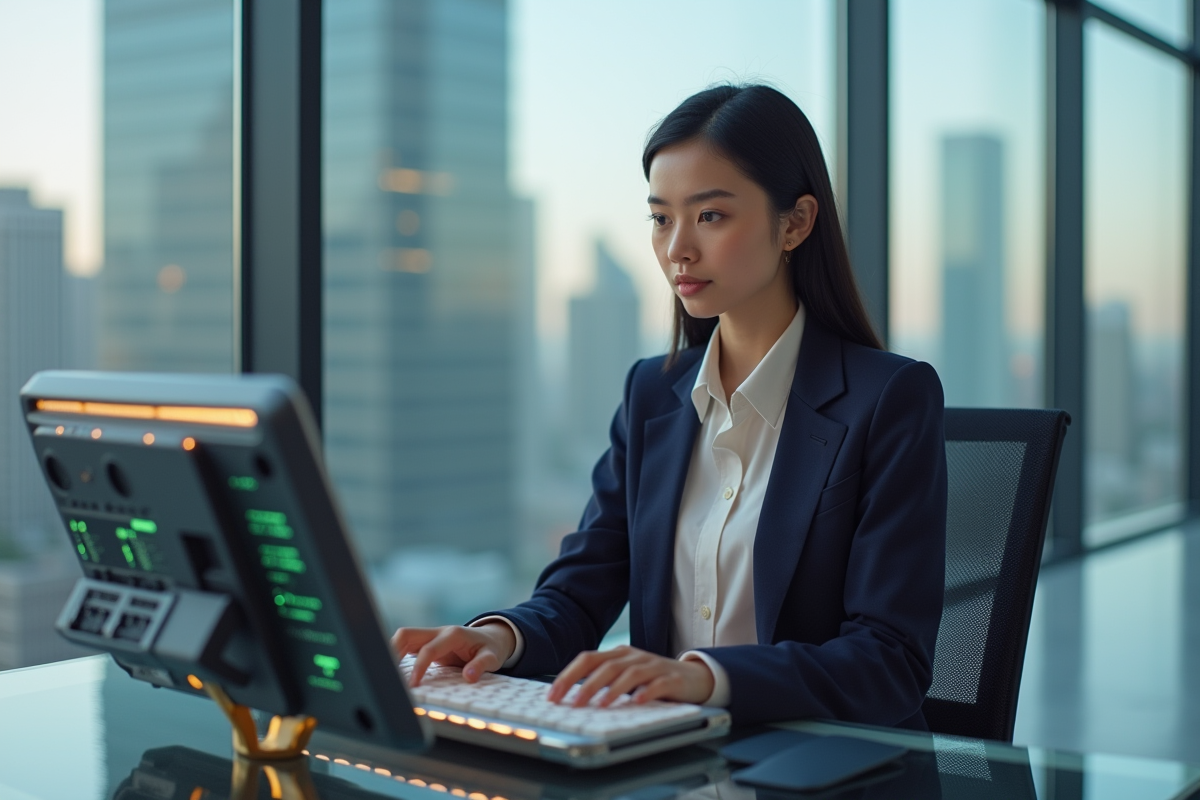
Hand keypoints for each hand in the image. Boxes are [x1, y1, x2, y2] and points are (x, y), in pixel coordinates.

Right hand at [391, 623, 515, 686]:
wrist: (490, 637)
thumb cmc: (489, 648)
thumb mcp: (492, 657)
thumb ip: (481, 665)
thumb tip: (469, 677)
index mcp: (452, 635)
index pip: (428, 650)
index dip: (418, 667)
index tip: (412, 685)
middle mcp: (438, 632)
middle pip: (407, 634)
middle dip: (393, 652)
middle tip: (388, 675)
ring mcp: (430, 636)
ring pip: (403, 638)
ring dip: (392, 653)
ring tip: (386, 675)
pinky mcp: (426, 643)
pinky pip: (406, 645)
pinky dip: (396, 655)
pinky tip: (392, 672)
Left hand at [547, 645, 714, 706]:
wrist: (694, 676)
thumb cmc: (652, 680)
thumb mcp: (625, 677)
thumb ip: (603, 682)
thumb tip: (571, 698)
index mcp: (618, 654)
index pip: (587, 659)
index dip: (568, 676)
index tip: (553, 696)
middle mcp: (633, 656)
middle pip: (605, 666)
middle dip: (586, 685)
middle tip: (572, 704)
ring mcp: (653, 666)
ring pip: (629, 673)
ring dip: (612, 689)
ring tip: (600, 705)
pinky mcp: (671, 678)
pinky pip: (657, 684)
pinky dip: (646, 692)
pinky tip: (636, 702)